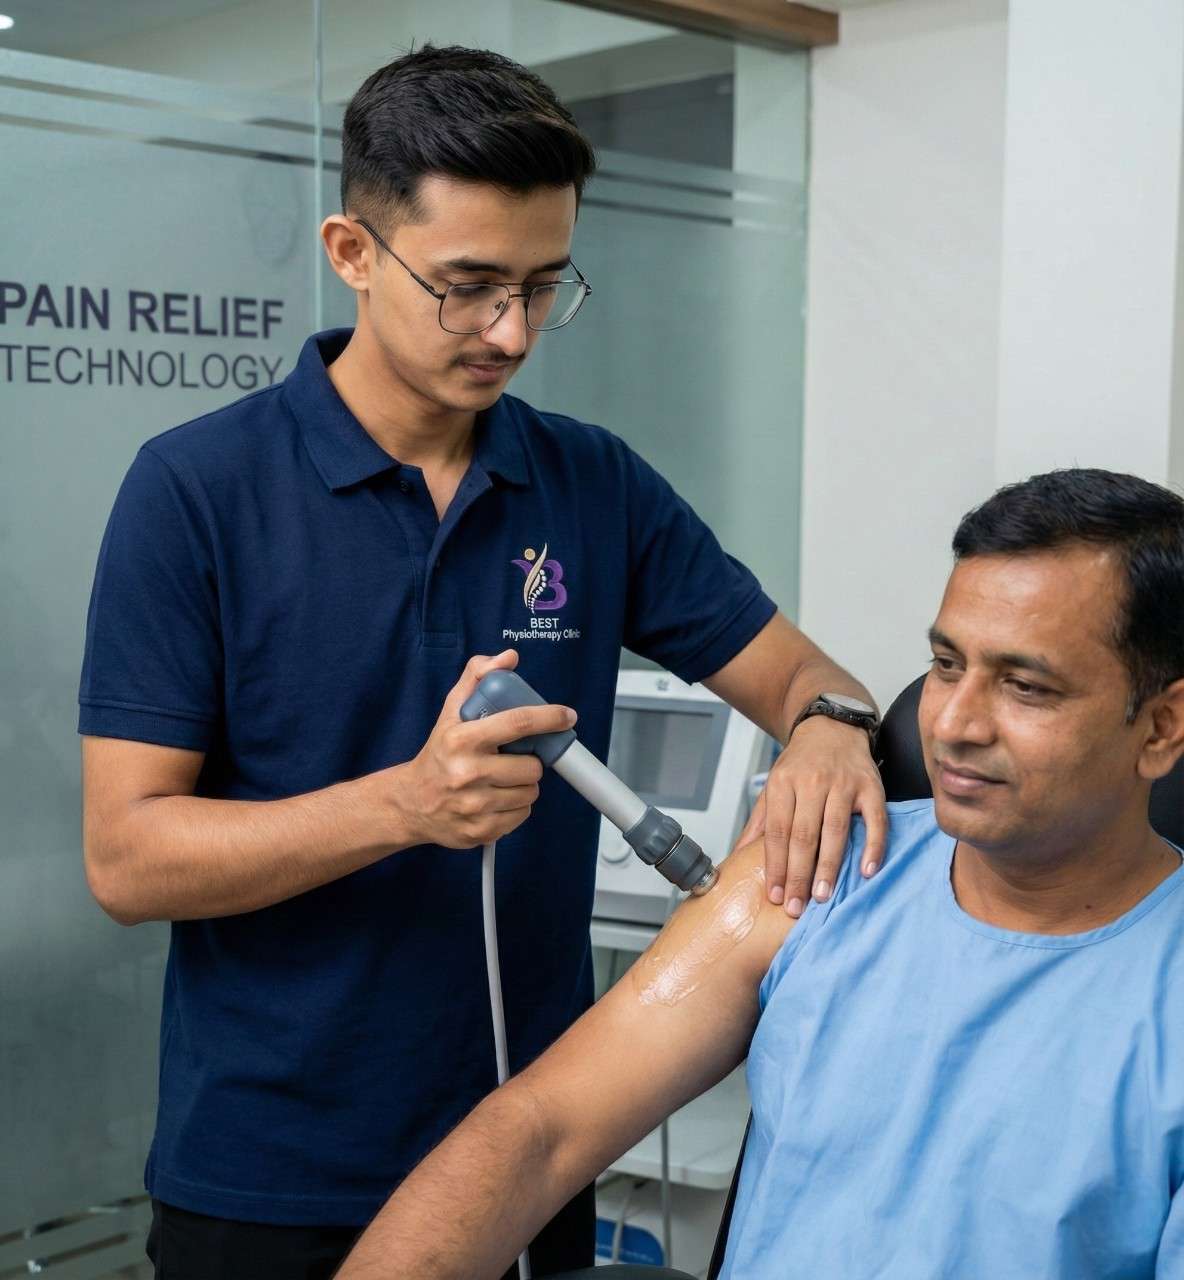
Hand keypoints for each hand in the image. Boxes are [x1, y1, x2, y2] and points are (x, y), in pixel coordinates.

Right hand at [392, 650, 576, 848]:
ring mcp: (474, 805)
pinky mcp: (481, 831)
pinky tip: (496, 798)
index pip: (517, 723)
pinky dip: (516, 807)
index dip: (549, 718)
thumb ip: (478, 677)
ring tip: (502, 779)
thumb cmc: (438, 753)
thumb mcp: (451, 711)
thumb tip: (508, 657)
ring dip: (524, 784)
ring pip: (530, 792)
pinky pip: (522, 815)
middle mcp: (467, 772)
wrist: (410, 802)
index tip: (566, 716)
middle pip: (531, 766)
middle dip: (530, 761)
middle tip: (513, 758)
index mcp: (461, 739)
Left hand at [734, 715, 886, 916]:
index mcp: (783, 783)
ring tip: (823, 896)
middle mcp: (812, 783)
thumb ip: (760, 822)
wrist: (832, 727)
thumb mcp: (773, 785)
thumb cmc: (801, 764)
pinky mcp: (871, 787)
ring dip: (829, 867)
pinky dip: (873, 847)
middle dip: (798, 875)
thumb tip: (738, 858)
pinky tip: (867, 871)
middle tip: (796, 906)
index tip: (775, 895)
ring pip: (835, 830)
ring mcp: (843, 784)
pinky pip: (875, 821)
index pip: (778, 832)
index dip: (776, 866)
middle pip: (804, 835)